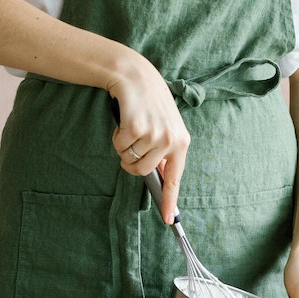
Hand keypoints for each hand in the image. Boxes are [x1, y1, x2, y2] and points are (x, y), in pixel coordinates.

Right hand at [108, 53, 190, 223]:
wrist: (136, 76)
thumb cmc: (149, 104)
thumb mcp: (165, 126)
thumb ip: (163, 152)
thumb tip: (157, 178)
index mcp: (181, 142)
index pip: (175, 179)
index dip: (171, 201)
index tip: (169, 221)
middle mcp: (171, 140)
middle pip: (142, 172)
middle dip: (131, 163)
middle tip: (131, 145)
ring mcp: (155, 134)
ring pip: (129, 160)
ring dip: (124, 148)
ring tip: (131, 128)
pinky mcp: (138, 128)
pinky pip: (119, 147)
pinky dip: (116, 137)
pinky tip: (124, 121)